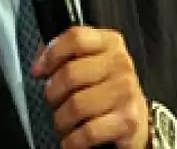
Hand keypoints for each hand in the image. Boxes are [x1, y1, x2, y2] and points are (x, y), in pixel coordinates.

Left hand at [33, 26, 149, 148]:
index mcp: (111, 43)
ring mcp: (126, 91)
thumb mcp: (93, 62)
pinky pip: (87, 132)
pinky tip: (72, 139)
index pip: (77, 38)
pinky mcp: (128, 120)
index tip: (40, 71)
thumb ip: (67, 54)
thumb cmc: (107, 90)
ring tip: (64, 122)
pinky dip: (72, 140)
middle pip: (71, 74)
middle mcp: (121, 63)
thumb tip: (40, 60)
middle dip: (53, 93)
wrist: (136, 118)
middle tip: (54, 101)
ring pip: (76, 106)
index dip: (52, 54)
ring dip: (61, 120)